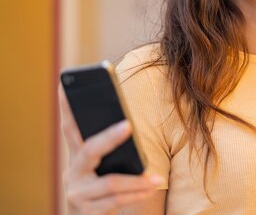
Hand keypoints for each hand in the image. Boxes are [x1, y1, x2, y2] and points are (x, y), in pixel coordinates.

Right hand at [59, 84, 161, 214]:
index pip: (70, 128)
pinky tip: (151, 188)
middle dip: (109, 137)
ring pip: (109, 183)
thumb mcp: (104, 166)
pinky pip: (115, 202)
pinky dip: (136, 195)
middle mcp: (73, 173)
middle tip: (128, 125)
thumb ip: (110, 149)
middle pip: (89, 150)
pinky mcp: (87, 212)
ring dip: (136, 181)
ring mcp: (78, 194)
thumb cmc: (104, 185)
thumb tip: (128, 124)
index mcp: (77, 157)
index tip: (65, 86)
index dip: (66, 108)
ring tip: (156, 178)